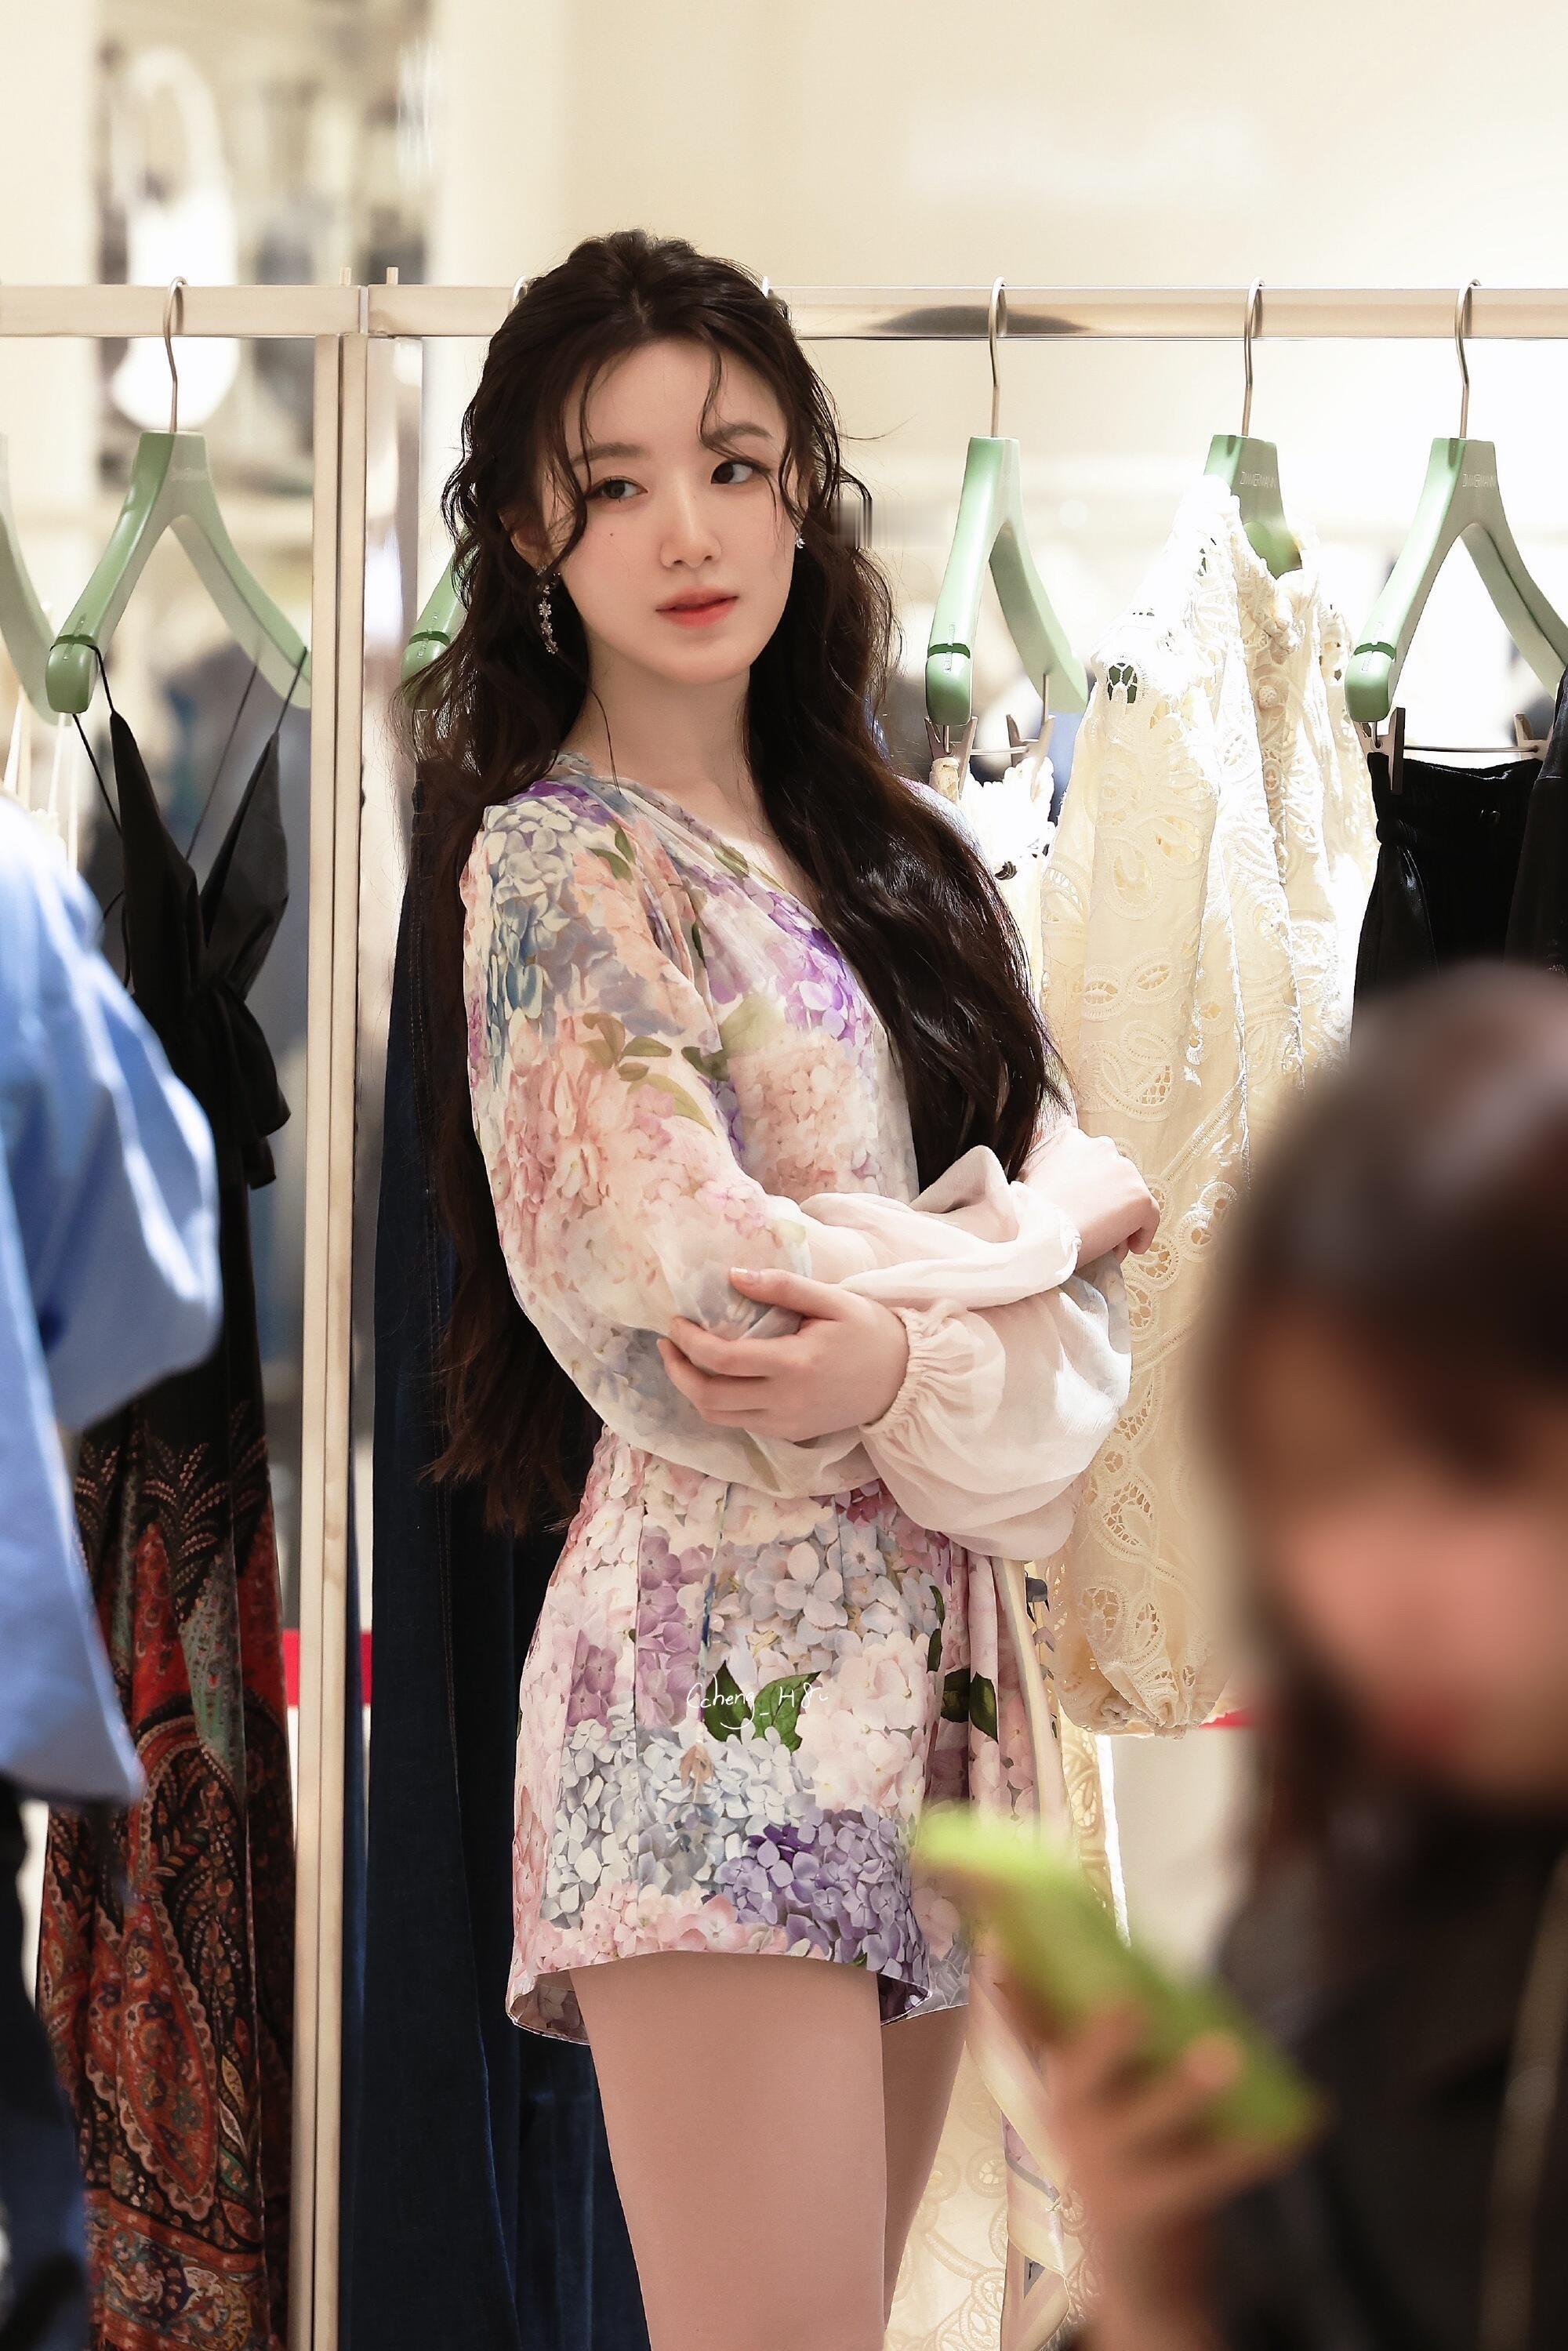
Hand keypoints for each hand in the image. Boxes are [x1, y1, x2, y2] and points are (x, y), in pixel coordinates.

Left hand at [657, 1266, 908, 1440]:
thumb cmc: (869, 1332)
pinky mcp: (789, 1434)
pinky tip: (717, 1377)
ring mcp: (786, 1423)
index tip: (675, 1321)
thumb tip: (733, 1276)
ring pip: (718, 1416)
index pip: (723, 1359)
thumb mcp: (832, 1299)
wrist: (903, 1379)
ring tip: (683, 1361)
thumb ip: (782, 1287)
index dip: (689, 1342)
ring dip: (691, 1390)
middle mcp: (785, 1401)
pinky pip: (739, 1423)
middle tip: (668, 1343)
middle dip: (678, 1370)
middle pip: (709, 1396)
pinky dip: (718, 1402)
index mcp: (795, 1364)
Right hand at [993, 1983, 1298, 2345]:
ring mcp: (1104, 2173)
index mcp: (1061, 2089)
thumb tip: (1099, 1969)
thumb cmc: (1128, 2163)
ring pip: (1146, 2124)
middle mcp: (1070, 2126)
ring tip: (1230, 2054)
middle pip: (1082, 2074)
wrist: (1136, 2278)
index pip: (1035, 2029)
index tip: (1003, 1947)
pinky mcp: (1148, 2212)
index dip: (1016, 1991)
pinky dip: (1249, 2152)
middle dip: (1107, 2038)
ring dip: (1186, 2089)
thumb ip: (1097, 2047)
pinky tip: (1289, 2130)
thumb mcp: (1101, 2105)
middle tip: (1137, 2003)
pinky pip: (1204, 2176)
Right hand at [1026, 1125, 1159, 1265]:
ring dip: (1121, 1217)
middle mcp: (1101, 1147)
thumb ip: (1045, 1168)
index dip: (1090, 1185)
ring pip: (1130, 1197)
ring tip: (1107, 1240)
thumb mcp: (1028, 1175)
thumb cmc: (1027, 1213)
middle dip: (1107, 1200)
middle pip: (1113, 1177)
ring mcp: (1124, 1170)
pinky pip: (1150, 1218)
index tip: (1083, 1204)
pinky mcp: (1140, 1197)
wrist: (1039, 1234)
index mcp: (1072, 1139)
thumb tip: (1055, 1180)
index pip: (1091, 1160)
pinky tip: (1130, 1248)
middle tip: (1094, 1224)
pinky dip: (1142, 1233)